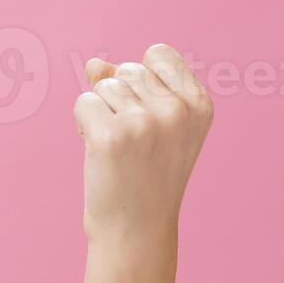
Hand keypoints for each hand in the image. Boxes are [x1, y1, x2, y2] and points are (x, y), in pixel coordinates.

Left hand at [72, 44, 212, 251]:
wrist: (136, 229)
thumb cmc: (145, 175)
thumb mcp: (155, 126)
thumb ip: (131, 87)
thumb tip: (93, 64)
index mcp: (199, 105)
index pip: (158, 53)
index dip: (143, 80)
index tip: (149, 116)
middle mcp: (177, 110)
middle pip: (129, 69)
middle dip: (121, 100)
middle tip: (133, 143)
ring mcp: (145, 122)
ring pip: (104, 86)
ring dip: (102, 114)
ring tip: (119, 150)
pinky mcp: (111, 135)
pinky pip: (84, 102)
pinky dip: (84, 125)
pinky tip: (101, 153)